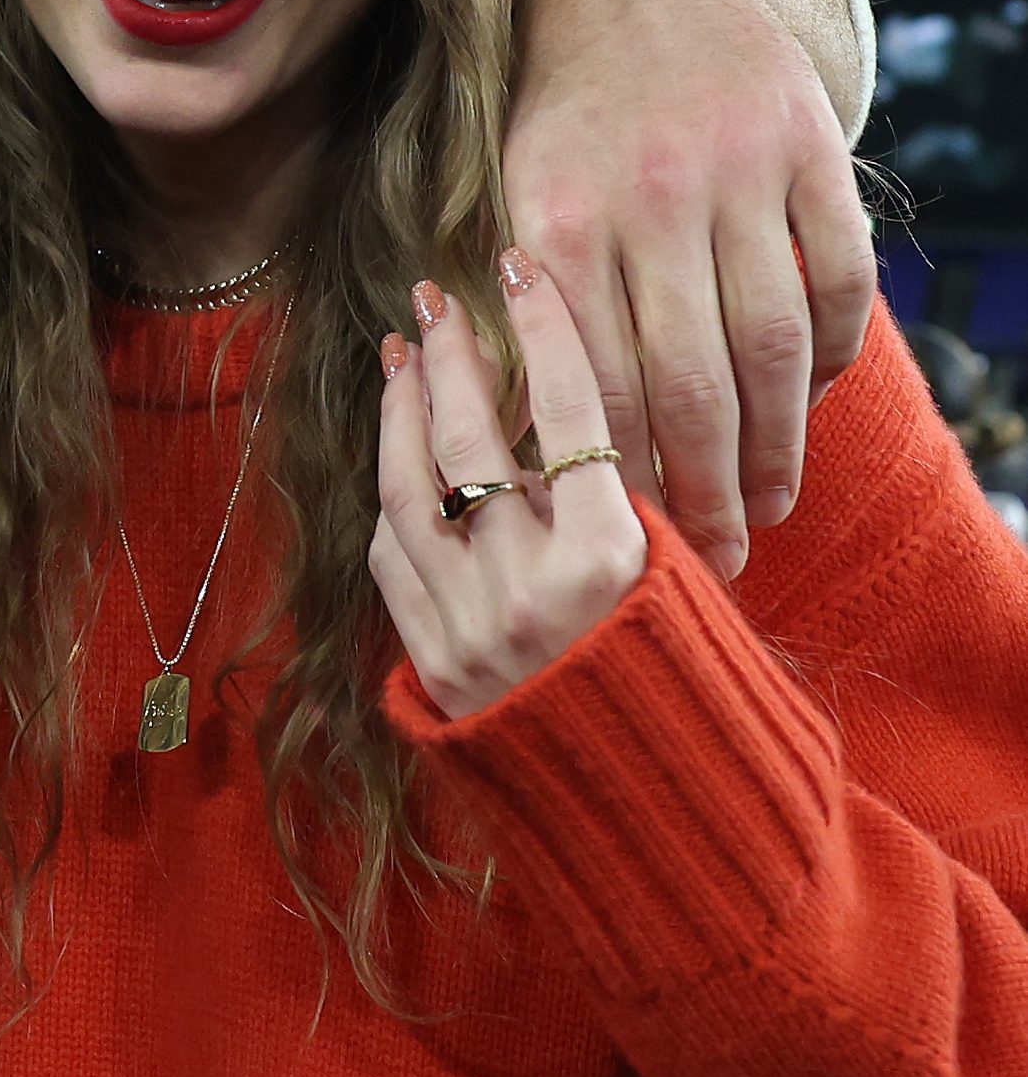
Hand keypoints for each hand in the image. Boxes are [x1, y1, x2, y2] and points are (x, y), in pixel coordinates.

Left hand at [372, 253, 650, 720]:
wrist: (650, 813)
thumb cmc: (686, 687)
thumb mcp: (683, 586)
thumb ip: (628, 504)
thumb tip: (576, 409)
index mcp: (613, 558)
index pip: (570, 410)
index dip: (543, 328)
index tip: (520, 264)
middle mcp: (529, 585)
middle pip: (471, 438)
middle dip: (451, 356)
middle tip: (435, 295)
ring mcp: (468, 624)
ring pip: (409, 489)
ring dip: (402, 414)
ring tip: (403, 356)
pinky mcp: (429, 660)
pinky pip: (390, 557)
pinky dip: (392, 497)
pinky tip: (398, 456)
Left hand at [505, 0, 874, 577]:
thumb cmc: (553, 112)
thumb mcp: (509, 196)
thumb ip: (524, 309)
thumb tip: (528, 446)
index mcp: (558, 220)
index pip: (597, 383)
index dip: (619, 477)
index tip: (630, 548)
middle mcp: (651, 198)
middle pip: (694, 382)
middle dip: (705, 487)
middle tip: (716, 559)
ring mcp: (740, 172)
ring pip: (773, 344)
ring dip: (776, 443)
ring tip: (767, 505)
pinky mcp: (810, 151)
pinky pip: (836, 280)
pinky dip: (831, 355)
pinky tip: (808, 409)